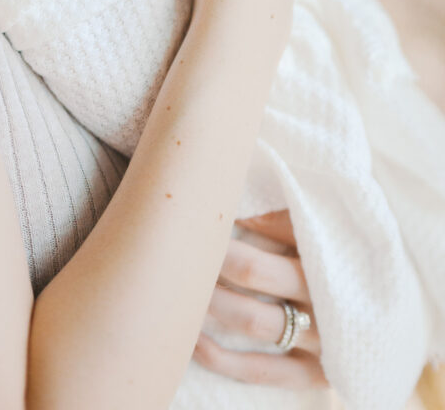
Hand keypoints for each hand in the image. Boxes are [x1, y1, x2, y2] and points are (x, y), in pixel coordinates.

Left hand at [193, 211, 326, 387]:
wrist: (394, 307)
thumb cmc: (342, 252)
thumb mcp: (322, 222)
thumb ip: (279, 210)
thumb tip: (226, 198)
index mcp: (330, 247)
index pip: (271, 225)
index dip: (228, 218)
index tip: (198, 209)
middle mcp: (328, 293)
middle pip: (254, 270)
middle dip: (212, 257)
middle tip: (178, 243)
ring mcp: (324, 337)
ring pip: (254, 320)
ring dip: (211, 302)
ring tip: (179, 285)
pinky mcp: (317, 373)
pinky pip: (264, 371)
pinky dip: (222, 359)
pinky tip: (192, 340)